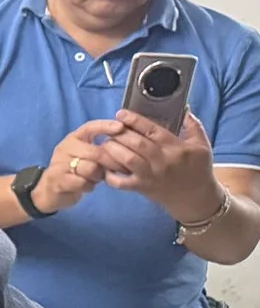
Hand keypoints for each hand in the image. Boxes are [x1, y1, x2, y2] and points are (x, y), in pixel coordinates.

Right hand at [35, 120, 120, 212]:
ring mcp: (60, 164)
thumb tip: (125, 142)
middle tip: (122, 169)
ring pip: (90, 168)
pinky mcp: (58, 181)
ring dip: (99, 176)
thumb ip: (100, 149)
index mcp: (73, 139)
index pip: (90, 127)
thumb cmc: (74, 171)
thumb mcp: (85, 156)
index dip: (106, 126)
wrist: (49, 190)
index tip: (122, 127)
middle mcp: (65, 148)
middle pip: (96, 152)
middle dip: (112, 161)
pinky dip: (89, 187)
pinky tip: (87, 187)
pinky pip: (83, 183)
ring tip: (98, 179)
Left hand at [103, 110, 225, 221]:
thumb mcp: (202, 146)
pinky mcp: (141, 188)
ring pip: (127, 160)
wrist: (196, 198)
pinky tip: (105, 166)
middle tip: (110, 128)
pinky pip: (121, 182)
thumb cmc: (198, 169)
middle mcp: (161, 161)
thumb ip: (193, 126)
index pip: (152, 130)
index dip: (135, 120)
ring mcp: (150, 175)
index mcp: (175, 148)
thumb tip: (185, 109)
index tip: (121, 114)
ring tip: (106, 143)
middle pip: (136, 143)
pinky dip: (110, 175)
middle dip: (120, 133)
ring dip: (113, 149)